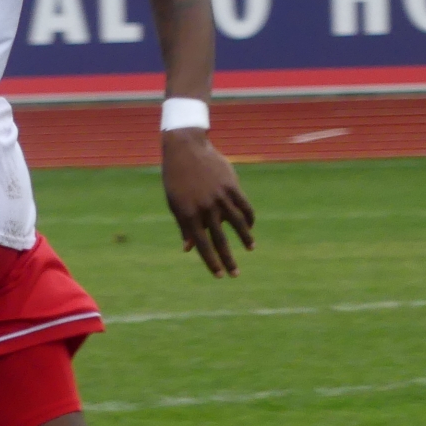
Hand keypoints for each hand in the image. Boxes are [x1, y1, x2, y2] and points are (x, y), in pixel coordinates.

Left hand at [162, 129, 254, 277]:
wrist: (186, 150)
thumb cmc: (176, 179)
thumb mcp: (175, 204)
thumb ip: (184, 226)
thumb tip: (187, 249)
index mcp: (188, 215)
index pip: (202, 246)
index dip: (211, 262)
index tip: (219, 275)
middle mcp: (205, 208)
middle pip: (220, 240)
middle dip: (228, 260)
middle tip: (235, 275)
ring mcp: (220, 197)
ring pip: (237, 223)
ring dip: (245, 239)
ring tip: (250, 249)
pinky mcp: (231, 186)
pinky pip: (244, 206)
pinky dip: (249, 218)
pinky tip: (250, 227)